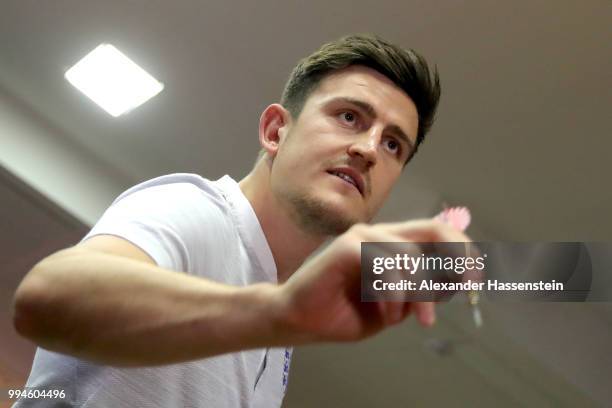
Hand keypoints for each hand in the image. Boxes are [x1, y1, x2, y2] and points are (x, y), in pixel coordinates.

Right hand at [276, 219, 471, 344]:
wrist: (301, 320)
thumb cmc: (343, 313)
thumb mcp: (396, 307)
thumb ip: (421, 291)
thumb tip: (456, 282)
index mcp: (393, 246)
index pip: (438, 233)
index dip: (464, 251)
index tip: (477, 280)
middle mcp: (381, 235)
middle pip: (433, 229)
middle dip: (459, 254)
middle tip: (471, 284)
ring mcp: (363, 237)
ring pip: (412, 255)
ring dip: (423, 293)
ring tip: (422, 320)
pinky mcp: (347, 247)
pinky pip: (386, 266)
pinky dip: (396, 294)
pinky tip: (388, 313)